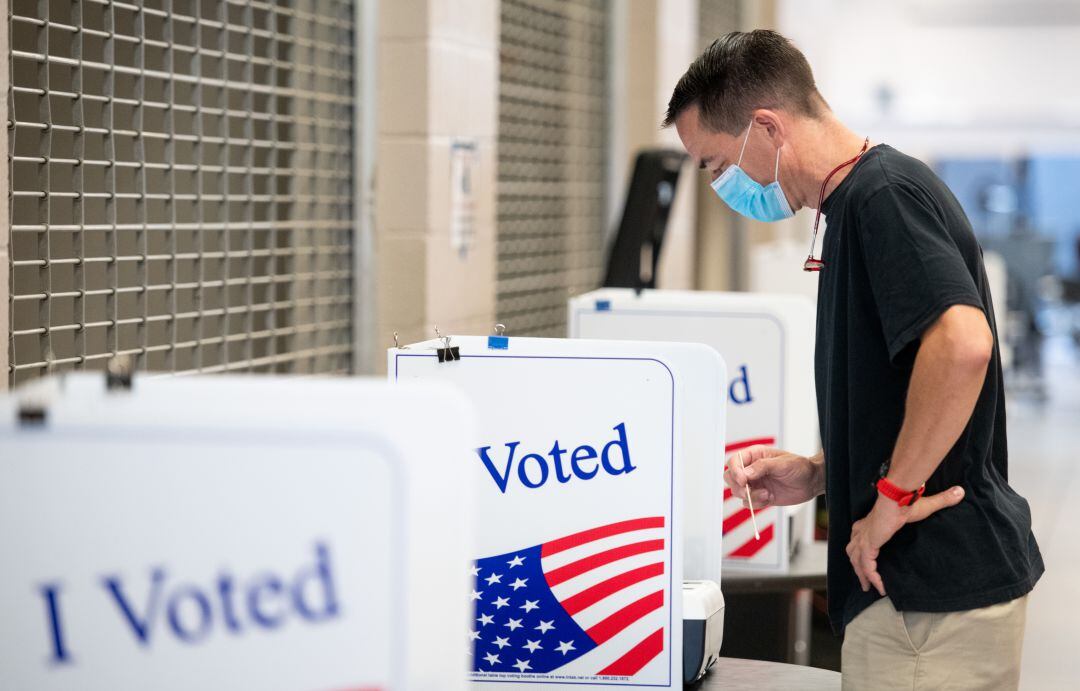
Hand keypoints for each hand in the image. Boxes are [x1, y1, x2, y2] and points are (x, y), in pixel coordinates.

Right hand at [723, 446, 822, 509]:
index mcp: (755, 455)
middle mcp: (752, 469)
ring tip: (766, 494)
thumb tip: (745, 474)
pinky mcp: (760, 496)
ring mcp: (755, 483)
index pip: (734, 461)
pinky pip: (749, 503)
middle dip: (737, 486)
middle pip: (730, 477)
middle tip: (748, 491)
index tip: (743, 480)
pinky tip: (770, 498)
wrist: (812, 482)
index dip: (735, 471)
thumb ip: (762, 467)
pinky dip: (756, 503)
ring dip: (750, 496)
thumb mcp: (782, 464)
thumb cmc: (799, 467)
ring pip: (737, 492)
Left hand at [847, 485, 965, 595]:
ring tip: (868, 588)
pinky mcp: (869, 545)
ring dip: (862, 575)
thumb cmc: (908, 500)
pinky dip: (872, 577)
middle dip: (857, 567)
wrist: (899, 497)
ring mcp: (864, 538)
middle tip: (864, 582)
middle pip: (853, 551)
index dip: (861, 550)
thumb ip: (941, 501)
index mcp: (870, 523)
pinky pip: (867, 567)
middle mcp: (863, 531)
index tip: (866, 562)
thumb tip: (960, 492)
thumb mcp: (926, 505)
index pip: (859, 538)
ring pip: (856, 561)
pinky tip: (880, 588)